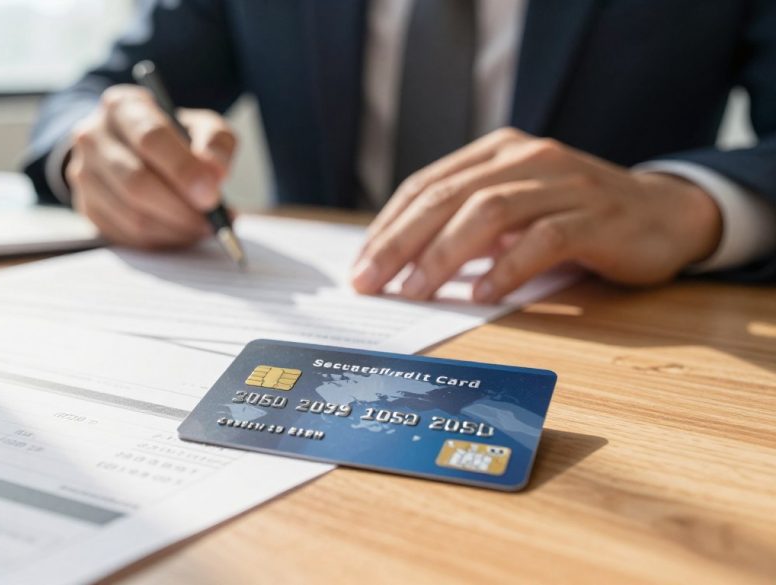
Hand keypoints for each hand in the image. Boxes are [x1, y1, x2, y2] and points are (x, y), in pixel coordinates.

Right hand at [66, 85, 236, 247]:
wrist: (135, 149)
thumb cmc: (174, 138)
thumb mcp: (202, 126)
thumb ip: (215, 144)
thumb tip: (214, 174)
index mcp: (122, 107)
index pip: (150, 138)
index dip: (183, 170)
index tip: (211, 194)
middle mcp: (93, 137)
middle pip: (136, 182)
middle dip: (180, 208)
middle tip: (210, 221)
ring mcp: (84, 175)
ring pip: (131, 215)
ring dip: (174, 229)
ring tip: (202, 227)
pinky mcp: (87, 207)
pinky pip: (126, 235)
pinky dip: (161, 241)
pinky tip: (181, 232)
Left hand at [352, 128, 721, 302]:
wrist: (665, 213)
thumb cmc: (575, 217)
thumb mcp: (515, 210)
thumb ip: (467, 226)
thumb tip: (401, 267)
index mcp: (498, 152)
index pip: (426, 185)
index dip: (388, 226)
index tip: (360, 265)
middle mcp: (527, 159)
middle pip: (447, 197)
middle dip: (400, 242)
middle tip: (369, 281)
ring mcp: (564, 184)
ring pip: (488, 212)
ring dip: (443, 255)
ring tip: (415, 291)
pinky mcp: (596, 216)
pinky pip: (543, 239)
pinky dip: (508, 267)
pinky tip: (483, 294)